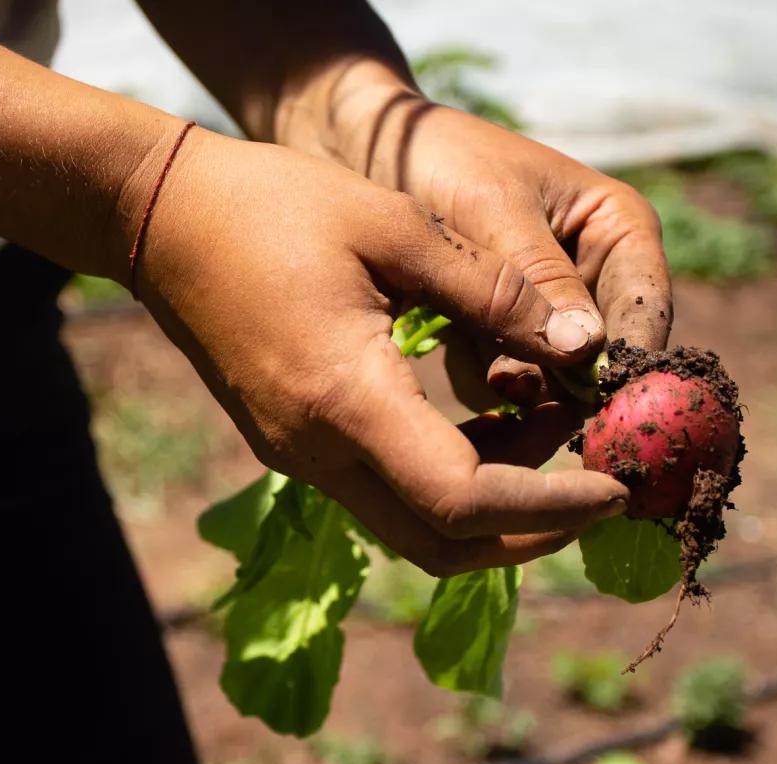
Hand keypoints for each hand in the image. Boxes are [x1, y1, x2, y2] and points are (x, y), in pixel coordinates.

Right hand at [128, 127, 627, 574]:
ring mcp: (298, 456)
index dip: (552, 508)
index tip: (617, 486)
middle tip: (599, 487)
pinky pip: (382, 492)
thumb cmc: (274, 204)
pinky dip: (447, 482)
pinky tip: (486, 421)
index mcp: (347, 400)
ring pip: (412, 528)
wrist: (158, 218)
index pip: (466, 502)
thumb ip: (495, 292)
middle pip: (441, 546)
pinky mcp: (290, 444)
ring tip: (551, 430)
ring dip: (491, 508)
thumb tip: (584, 344)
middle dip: (532, 534)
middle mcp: (318, 452)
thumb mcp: (397, 227)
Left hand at [344, 95, 673, 410]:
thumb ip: (539, 278)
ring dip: (518, 377)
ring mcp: (551, 309)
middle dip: (560, 378)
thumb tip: (589, 348)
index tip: (599, 404)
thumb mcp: (495, 212)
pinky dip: (483, 373)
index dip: (629, 363)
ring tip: (483, 364)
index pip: (645, 309)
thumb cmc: (446, 162)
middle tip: (513, 382)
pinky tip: (451, 353)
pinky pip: (511, 374)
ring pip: (554, 372)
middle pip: (602, 354)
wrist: (378, 154)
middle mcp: (596, 274)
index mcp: (619, 230)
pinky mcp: (507, 332)